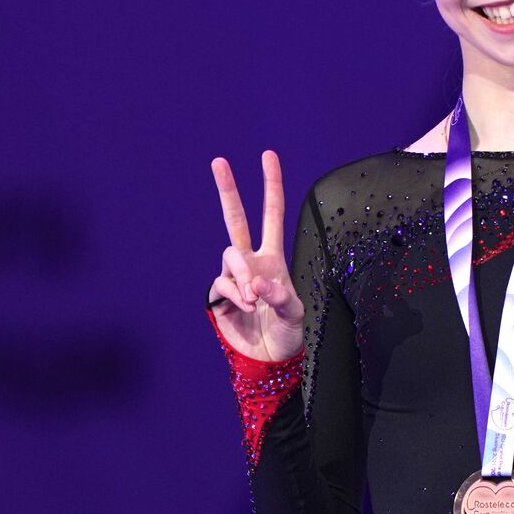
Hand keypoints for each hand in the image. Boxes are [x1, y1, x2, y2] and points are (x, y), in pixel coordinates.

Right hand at [207, 150, 305, 361]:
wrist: (268, 357)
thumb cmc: (286, 332)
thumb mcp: (295, 313)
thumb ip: (280, 296)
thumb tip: (257, 284)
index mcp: (273, 256)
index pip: (271, 214)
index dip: (271, 186)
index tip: (268, 156)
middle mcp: (251, 261)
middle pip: (236, 218)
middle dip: (228, 190)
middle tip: (219, 160)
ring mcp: (233, 276)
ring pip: (231, 255)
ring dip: (244, 274)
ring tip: (255, 299)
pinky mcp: (218, 295)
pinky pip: (221, 283)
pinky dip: (235, 293)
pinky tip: (245, 307)